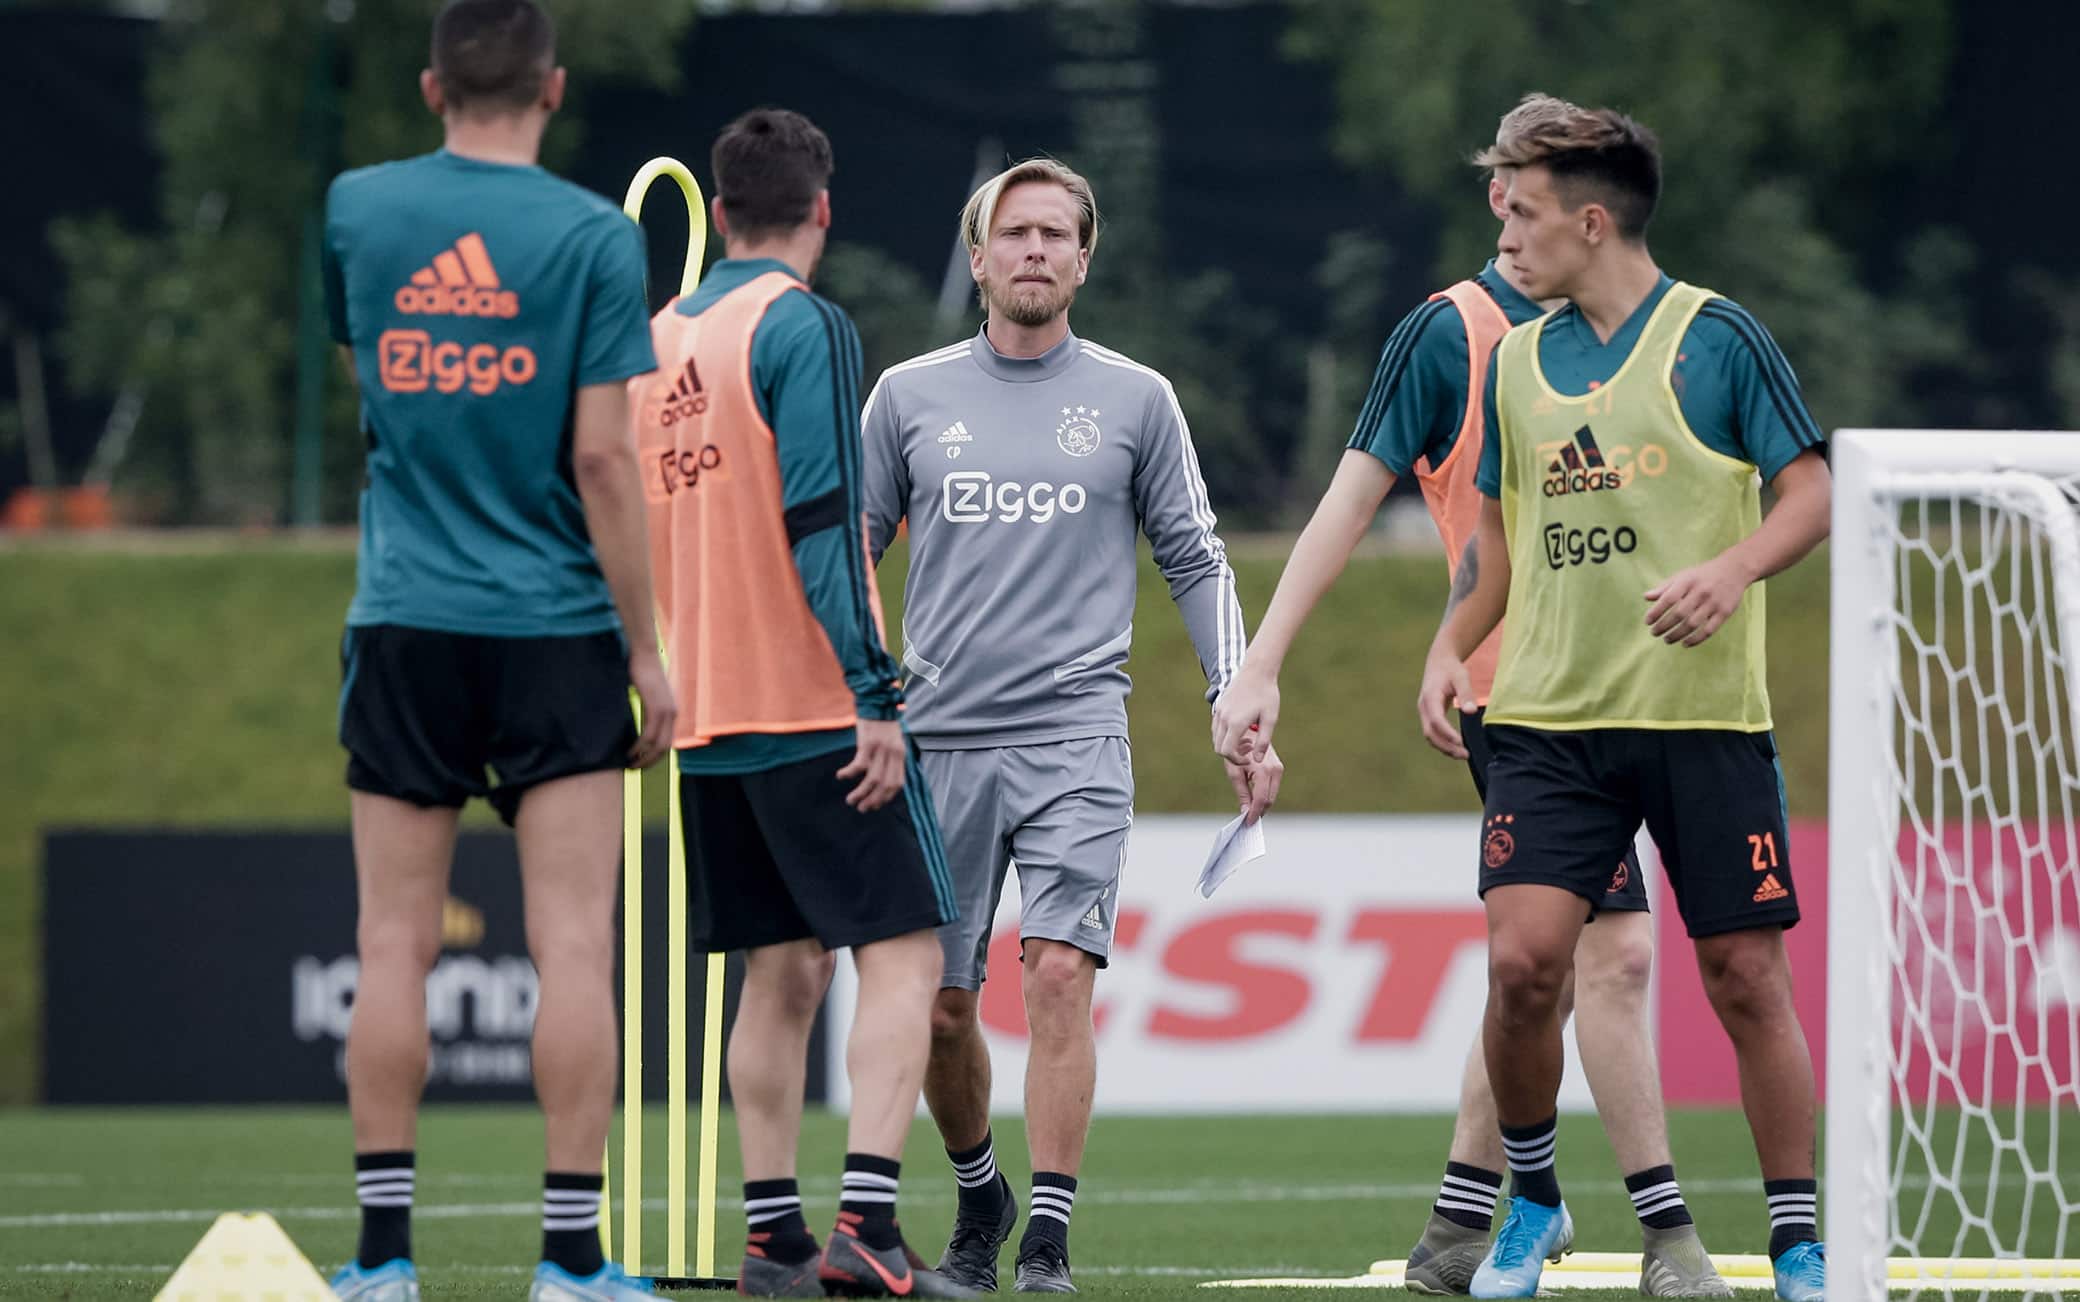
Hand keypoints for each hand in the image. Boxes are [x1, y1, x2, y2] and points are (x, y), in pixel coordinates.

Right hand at [626, 649, 676, 768]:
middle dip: (650, 762)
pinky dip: (639, 747)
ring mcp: (666, 711)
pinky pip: (649, 734)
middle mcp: (673, 714)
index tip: (642, 763)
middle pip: (665, 748)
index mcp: (671, 712)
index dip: (656, 756)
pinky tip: (629, 752)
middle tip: (635, 769)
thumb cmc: (642, 672)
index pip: (667, 742)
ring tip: (630, 765)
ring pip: (658, 745)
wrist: (644, 654)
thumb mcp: (648, 696)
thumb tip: (640, 724)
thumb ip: (648, 710)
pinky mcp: (656, 708)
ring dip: (644, 758)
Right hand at [836, 717, 906, 811]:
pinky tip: (841, 776)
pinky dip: (849, 773)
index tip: (875, 805)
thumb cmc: (881, 721)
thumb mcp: (892, 740)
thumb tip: (882, 776)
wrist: (877, 697)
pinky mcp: (868, 743)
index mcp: (900, 754)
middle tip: (861, 808)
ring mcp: (881, 749)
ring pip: (872, 779)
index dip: (886, 797)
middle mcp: (893, 753)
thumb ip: (890, 757)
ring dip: (861, 793)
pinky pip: (859, 765)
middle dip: (873, 801)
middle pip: (885, 785)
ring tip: (851, 800)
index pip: (897, 783)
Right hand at [1212, 667, 1278, 763]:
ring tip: (1246, 740)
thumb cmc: (1267, 694)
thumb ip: (1263, 742)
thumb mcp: (1270, 719)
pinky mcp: (1219, 706)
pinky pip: (1216, 728)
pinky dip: (1224, 735)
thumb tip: (1257, 760)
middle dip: (1232, 755)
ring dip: (1228, 745)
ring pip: (1216, 738)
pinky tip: (1240, 730)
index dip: (1237, 760)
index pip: (1226, 752)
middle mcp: (1223, 718)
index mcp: (1236, 723)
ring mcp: (1219, 711)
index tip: (1250, 758)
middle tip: (1249, 750)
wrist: (1257, 670)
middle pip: (1218, 748)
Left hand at [1223, 744, 1283, 823]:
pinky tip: (1255, 802)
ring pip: (1272, 795)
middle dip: (1259, 811)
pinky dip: (1265, 797)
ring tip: (1250, 813)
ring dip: (1262, 805)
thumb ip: (1242, 792)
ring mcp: (1279, 769)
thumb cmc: (1238, 750)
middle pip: (1269, 799)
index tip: (1247, 823)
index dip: (1254, 813)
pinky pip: (1273, 788)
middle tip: (1248, 821)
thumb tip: (1245, 811)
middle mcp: (1275, 770)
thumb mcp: (1234, 771)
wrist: (1249, 732)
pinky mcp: (1279, 769)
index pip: (1261, 799)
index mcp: (1263, 770)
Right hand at [1417, 647, 1473, 758]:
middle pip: (1430, 732)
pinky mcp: (1428, 715)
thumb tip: (1471, 712)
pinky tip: (1456, 747)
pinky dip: (1443, 742)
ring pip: (1430, 735)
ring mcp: (1424, 712)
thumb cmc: (1452, 669)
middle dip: (1446, 746)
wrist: (1439, 662)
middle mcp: (1424, 707)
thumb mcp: (1461, 677)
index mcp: (1430, 697)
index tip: (1461, 742)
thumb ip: (1466, 694)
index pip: (1436, 720)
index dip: (1447, 733)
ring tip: (1463, 754)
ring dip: (1444, 747)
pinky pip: (1433, 732)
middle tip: (1465, 755)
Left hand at [1644, 555, 1751, 646]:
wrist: (1734, 569)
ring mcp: (1714, 603)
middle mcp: (1701, 592)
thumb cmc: (1702, 575)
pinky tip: (1685, 643)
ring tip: (1667, 640)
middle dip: (1664, 626)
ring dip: (1677, 635)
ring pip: (1693, 624)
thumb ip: (1665, 587)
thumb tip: (1646, 597)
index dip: (1656, 612)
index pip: (1668, 598)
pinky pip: (1709, 630)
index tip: (1647, 622)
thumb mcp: (1683, 576)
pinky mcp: (1725, 612)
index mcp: (1688, 581)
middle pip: (1679, 614)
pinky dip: (1696, 640)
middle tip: (1654, 633)